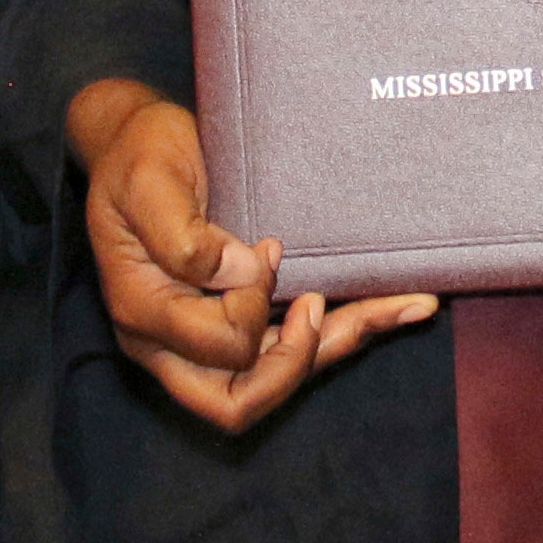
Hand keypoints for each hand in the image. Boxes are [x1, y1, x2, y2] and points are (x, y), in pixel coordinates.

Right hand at [67, 76, 433, 433]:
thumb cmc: (138, 157)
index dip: (253, 306)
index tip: (269, 248)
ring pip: (273, 380)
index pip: (218, 344)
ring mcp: (203, 337)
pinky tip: (397, 305)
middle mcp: (171, 342)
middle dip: (297, 364)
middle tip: (327, 305)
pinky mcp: (234, 318)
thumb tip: (242, 272)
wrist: (135, 140)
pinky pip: (288, 345)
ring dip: (339, 346)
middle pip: (237, 402)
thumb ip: (184, 237)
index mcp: (143, 313)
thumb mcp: (150, 183)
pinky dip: (345, 329)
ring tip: (407, 306)